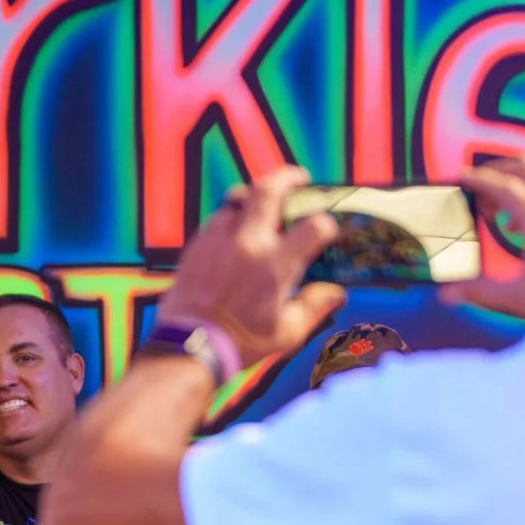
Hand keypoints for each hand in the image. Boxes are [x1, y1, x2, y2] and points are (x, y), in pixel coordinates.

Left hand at [155, 167, 347, 361]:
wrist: (188, 346)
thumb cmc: (240, 343)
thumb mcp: (287, 332)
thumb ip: (314, 305)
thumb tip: (335, 293)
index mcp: (275, 265)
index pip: (313, 227)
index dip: (326, 224)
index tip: (326, 229)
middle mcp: (247, 244)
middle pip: (268, 190)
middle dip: (287, 177)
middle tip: (297, 178)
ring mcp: (218, 240)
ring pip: (238, 199)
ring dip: (254, 198)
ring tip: (262, 205)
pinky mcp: (196, 245)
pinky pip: (217, 218)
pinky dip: (231, 218)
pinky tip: (236, 232)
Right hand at [444, 156, 524, 324]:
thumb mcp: (518, 299)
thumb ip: (479, 291)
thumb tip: (447, 293)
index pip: (508, 187)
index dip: (481, 179)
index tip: (461, 178)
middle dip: (497, 171)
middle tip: (478, 191)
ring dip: (513, 184)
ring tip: (496, 214)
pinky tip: (519, 227)